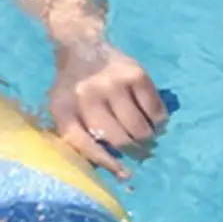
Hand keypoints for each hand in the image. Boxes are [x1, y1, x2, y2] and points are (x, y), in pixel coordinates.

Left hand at [50, 41, 168, 178]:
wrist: (83, 47)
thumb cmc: (73, 88)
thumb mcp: (64, 110)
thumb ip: (77, 136)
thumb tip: (111, 170)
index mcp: (63, 108)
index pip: (85, 144)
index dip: (107, 162)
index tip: (125, 174)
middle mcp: (86, 95)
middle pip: (118, 139)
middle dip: (134, 151)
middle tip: (141, 153)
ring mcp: (112, 83)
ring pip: (139, 128)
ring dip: (148, 139)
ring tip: (147, 138)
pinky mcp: (135, 74)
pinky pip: (155, 111)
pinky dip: (159, 121)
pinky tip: (154, 121)